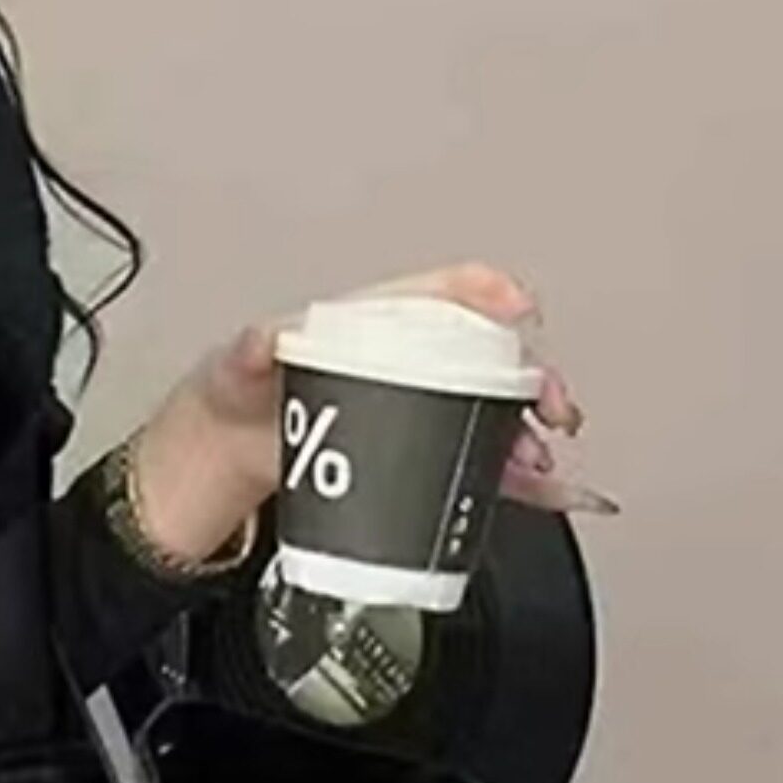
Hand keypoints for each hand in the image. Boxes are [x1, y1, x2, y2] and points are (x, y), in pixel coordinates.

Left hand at [130, 260, 617, 567]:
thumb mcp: (243, 360)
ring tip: (538, 456)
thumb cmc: (249, 386)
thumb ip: (254, 348)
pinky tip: (542, 490)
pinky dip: (517, 481)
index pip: (447, 292)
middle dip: (531, 377)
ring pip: (497, 412)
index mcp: (380, 322)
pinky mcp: (419, 457)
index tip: (517, 306)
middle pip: (492, 357)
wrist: (235, 447)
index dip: (489, 293)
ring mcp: (420, 409)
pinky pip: (481, 465)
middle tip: (547, 402)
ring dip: (528, 433)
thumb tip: (263, 340)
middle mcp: (413, 359)